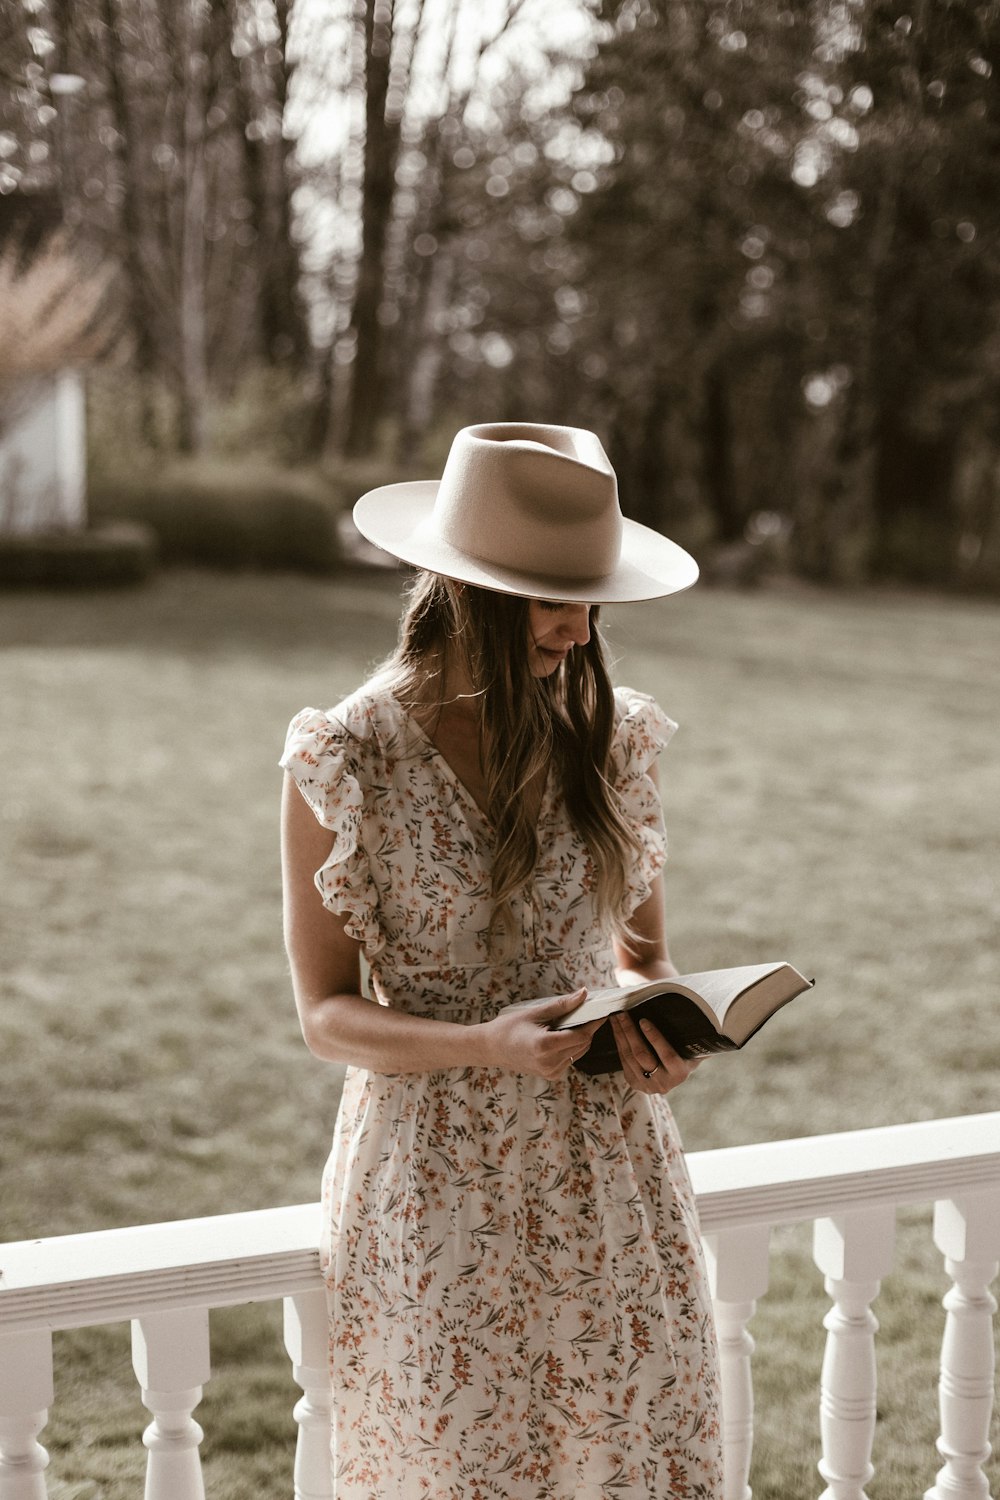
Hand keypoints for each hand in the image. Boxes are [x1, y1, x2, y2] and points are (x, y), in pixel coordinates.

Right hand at [480, 989, 602, 1079]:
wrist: (491, 1048)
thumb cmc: (509, 1027)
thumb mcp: (536, 1012)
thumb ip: (562, 1005)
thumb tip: (583, 994)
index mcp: (545, 1046)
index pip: (581, 1035)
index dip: (594, 1023)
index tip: (603, 1010)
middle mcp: (550, 1063)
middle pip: (583, 1044)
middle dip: (589, 1028)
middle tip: (590, 1012)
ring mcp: (551, 1072)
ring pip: (579, 1052)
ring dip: (582, 1037)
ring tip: (576, 1021)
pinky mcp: (551, 1075)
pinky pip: (571, 1058)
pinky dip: (573, 1046)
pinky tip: (565, 1034)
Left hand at [611, 1013, 700, 1095]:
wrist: (675, 1075)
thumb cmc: (686, 1053)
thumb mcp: (694, 1048)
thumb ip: (696, 1037)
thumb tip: (701, 1015)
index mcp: (680, 1073)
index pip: (667, 1054)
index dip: (654, 1037)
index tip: (643, 1020)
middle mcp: (663, 1083)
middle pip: (642, 1055)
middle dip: (630, 1032)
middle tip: (623, 1013)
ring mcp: (647, 1086)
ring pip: (629, 1057)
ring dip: (620, 1035)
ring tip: (616, 1017)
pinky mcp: (634, 1083)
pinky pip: (623, 1061)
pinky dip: (618, 1043)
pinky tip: (616, 1029)